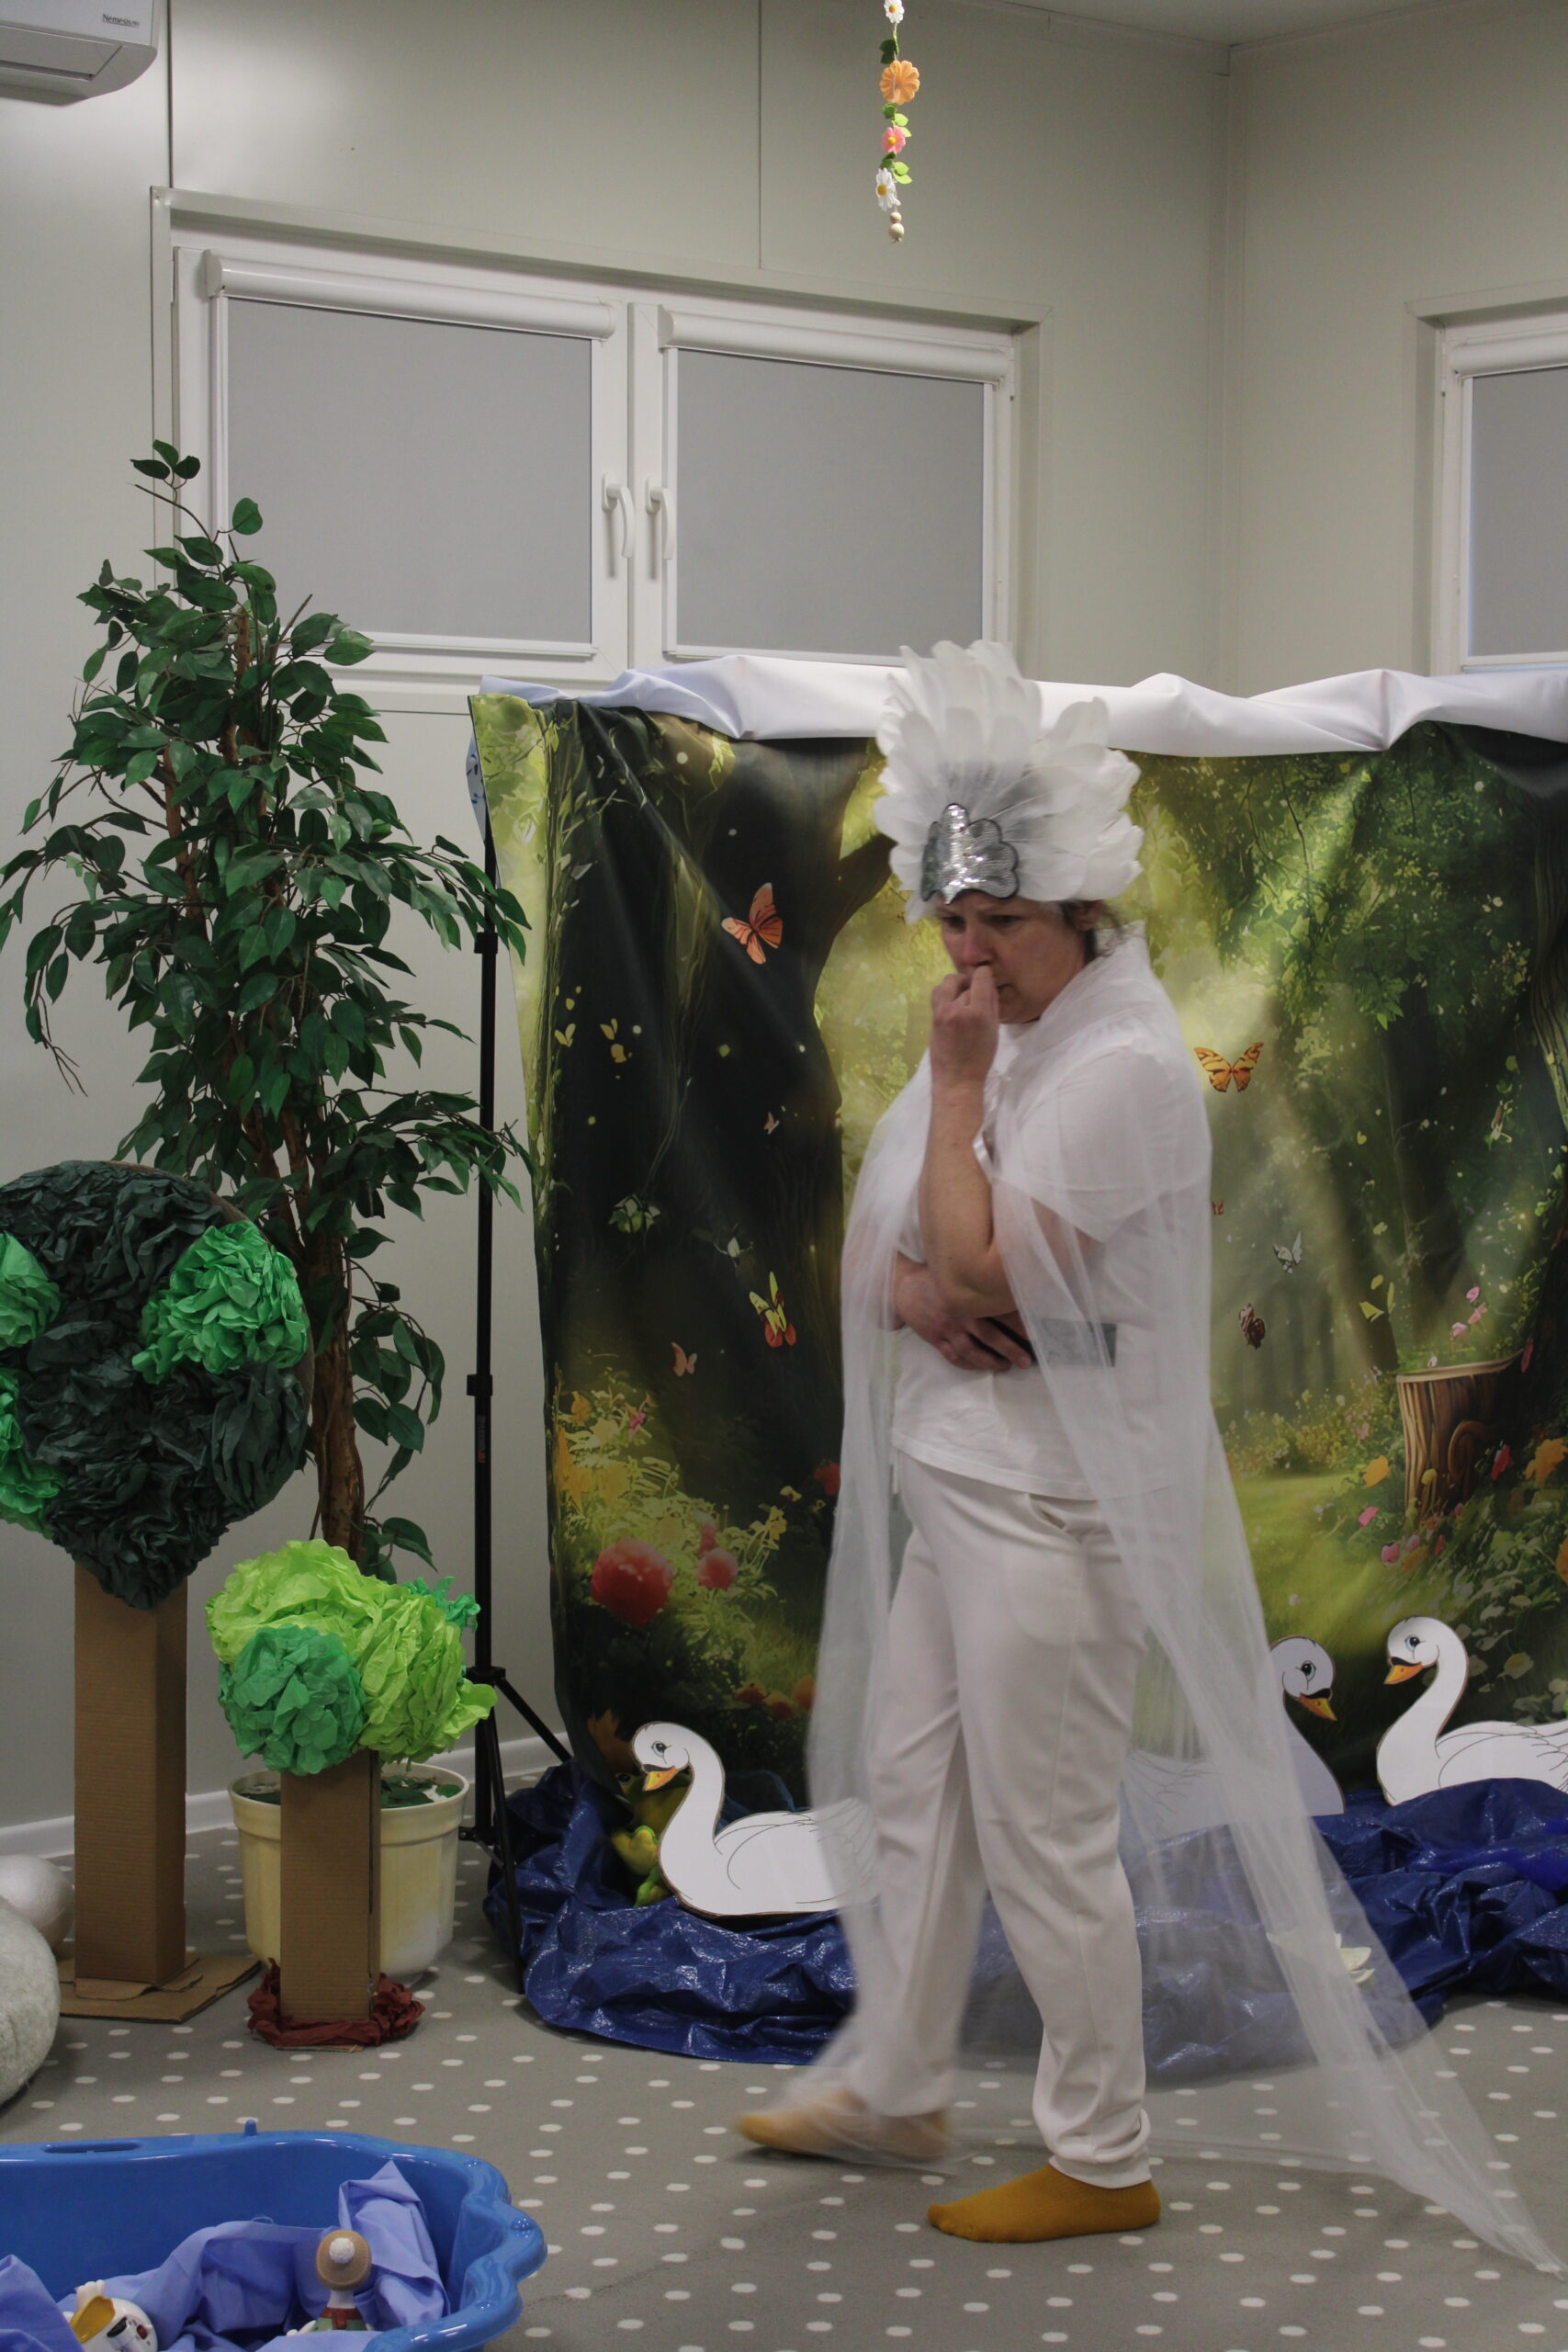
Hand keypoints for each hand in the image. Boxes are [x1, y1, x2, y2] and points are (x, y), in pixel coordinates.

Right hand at [893, 1256, 1032, 1370]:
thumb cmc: (937, 1277)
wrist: (903, 1286)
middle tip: (1026, 1360)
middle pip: (990, 1336)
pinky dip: (968, 1365)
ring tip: (1006, 1366)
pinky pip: (953, 1357)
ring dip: (990, 1362)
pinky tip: (980, 1367)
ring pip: (971, 1351)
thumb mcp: (959, 1273)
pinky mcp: (935, 1338)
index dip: (1020, 1323)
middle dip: (1010, 1350)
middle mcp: (960, 1313)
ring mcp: (947, 1328)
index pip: (999, 1310)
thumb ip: (982, 1282)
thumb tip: (1012, 1286)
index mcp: (969, 1295)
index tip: (1036, 1332)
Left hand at [929, 965, 998, 1088]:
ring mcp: (943, 1012)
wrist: (957, 1079)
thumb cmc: (980, 1058)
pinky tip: (951, 1001)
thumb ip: (992, 1005)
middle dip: (972, 984)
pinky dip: (945, 992)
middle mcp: (958, 1009)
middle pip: (966, 982)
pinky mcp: (933, 1017)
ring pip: (948, 983)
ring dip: (956, 984)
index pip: (981, 977)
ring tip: (962, 995)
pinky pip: (937, 993)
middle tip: (976, 993)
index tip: (986, 978)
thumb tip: (988, 984)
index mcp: (978, 1013)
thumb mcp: (993, 1031)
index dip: (985, 974)